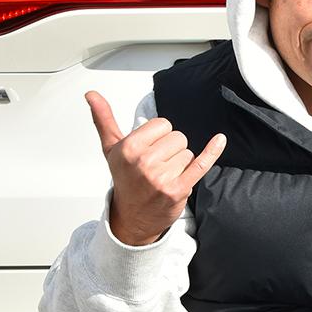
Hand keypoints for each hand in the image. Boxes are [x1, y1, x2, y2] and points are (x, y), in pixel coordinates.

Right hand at [85, 91, 225, 245]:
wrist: (133, 218)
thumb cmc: (125, 180)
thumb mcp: (111, 149)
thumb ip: (104, 119)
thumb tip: (91, 94)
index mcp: (128, 149)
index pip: (162, 124)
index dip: (159, 136)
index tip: (149, 151)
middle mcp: (143, 162)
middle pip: (177, 137)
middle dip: (171, 150)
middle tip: (156, 167)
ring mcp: (161, 178)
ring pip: (187, 153)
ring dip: (180, 164)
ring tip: (164, 177)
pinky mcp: (178, 190)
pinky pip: (200, 164)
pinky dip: (212, 151)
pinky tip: (219, 140)